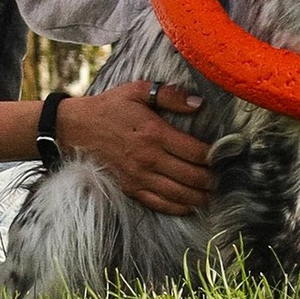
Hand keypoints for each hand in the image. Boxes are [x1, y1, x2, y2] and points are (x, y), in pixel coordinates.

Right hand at [58, 78, 212, 214]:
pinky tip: (190, 205)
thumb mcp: (137, 91)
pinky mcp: (130, 188)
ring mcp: (139, 176)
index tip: (224, 155)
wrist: (75, 128)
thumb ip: (170, 95)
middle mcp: (149, 158)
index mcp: (155, 133)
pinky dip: (178, 207)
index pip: (196, 152)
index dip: (214, 156)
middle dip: (211, 179)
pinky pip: (159, 204)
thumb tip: (199, 103)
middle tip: (223, 177)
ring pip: (179, 194)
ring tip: (212, 194)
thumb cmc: (109, 107)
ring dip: (200, 196)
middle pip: (192, 176)